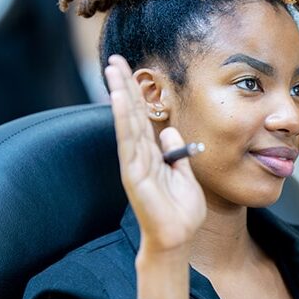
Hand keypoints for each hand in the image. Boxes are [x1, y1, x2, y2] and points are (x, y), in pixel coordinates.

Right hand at [105, 55, 206, 254]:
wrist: (178, 238)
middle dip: (123, 86)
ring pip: (127, 122)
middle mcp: (139, 155)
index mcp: (152, 154)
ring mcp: (134, 163)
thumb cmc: (181, 212)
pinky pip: (128, 141)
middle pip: (131, 114)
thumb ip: (177, 152)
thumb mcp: (185, 175)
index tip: (129, 69)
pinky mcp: (133, 173)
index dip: (137, 93)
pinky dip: (123, 119)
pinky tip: (119, 99)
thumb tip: (170, 131)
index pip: (142, 118)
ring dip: (120, 95)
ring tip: (113, 70)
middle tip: (115, 59)